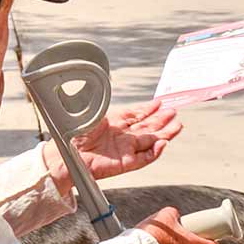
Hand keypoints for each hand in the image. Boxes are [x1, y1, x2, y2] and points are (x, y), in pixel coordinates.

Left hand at [42, 100, 182, 186]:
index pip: (136, 115)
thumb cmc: (74, 133)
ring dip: (165, 134)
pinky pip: (144, 158)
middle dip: (162, 120)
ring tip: (177, 126)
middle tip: (174, 113)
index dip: (148, 109)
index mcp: (114, 123)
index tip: (159, 103)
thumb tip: (103, 79)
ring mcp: (124, 150)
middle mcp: (122, 137)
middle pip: (148, 128)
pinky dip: (155, 152)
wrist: (66, 153)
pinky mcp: (124, 164)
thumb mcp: (91, 110)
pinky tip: (163, 143)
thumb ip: (101, 98)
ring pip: (150, 142)